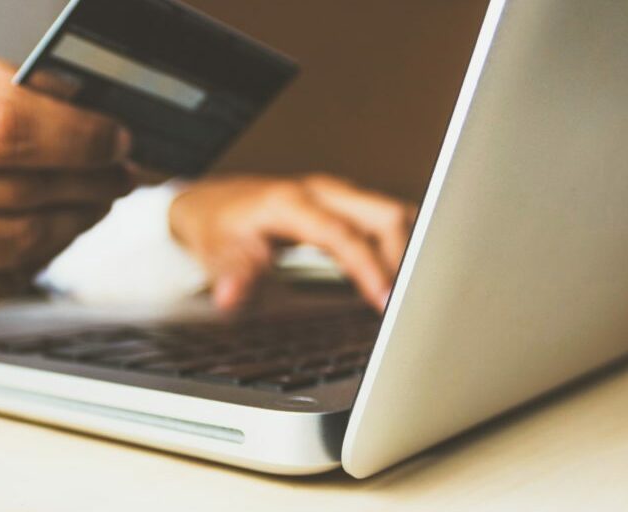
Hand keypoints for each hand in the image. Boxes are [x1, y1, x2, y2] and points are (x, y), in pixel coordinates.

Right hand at [0, 58, 132, 346]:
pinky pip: (2, 282)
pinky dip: (38, 258)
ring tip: (93, 200)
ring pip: (20, 238)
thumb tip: (75, 102)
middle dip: (89, 175)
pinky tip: (48, 238)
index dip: (75, 131)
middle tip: (120, 169)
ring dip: (74, 218)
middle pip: (19, 182)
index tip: (114, 134)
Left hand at [169, 174, 416, 310]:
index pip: (343, 234)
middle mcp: (320, 192)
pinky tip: (404, 276)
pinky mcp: (344, 205)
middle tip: (411, 303)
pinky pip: (385, 220)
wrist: (211, 202)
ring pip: (392, 214)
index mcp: (291, 202)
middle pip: (384, 214)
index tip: (385, 300)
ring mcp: (336, 195)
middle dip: (405, 257)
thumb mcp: (215, 252)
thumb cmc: (217, 226)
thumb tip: (230, 296)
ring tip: (416, 294)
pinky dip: (401, 245)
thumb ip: (231, 273)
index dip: (368, 267)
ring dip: (409, 250)